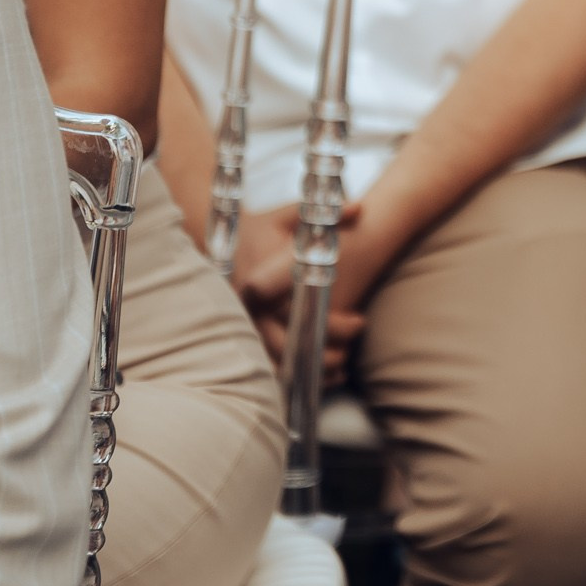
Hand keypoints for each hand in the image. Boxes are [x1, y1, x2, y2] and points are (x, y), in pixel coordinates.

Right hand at [233, 199, 369, 385]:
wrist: (226, 241)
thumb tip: (359, 208)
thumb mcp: (288, 216)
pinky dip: (295, 377)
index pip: (299, 313)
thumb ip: (323, 215)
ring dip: (312, 370)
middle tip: (356, 346)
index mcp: (262, 282)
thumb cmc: (261, 230)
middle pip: (291, 344)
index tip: (359, 320)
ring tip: (344, 367)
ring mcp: (245, 327)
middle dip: (327, 352)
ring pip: (280, 363)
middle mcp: (250, 310)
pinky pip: (270, 368)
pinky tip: (323, 377)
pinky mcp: (245, 338)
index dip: (333, 324)